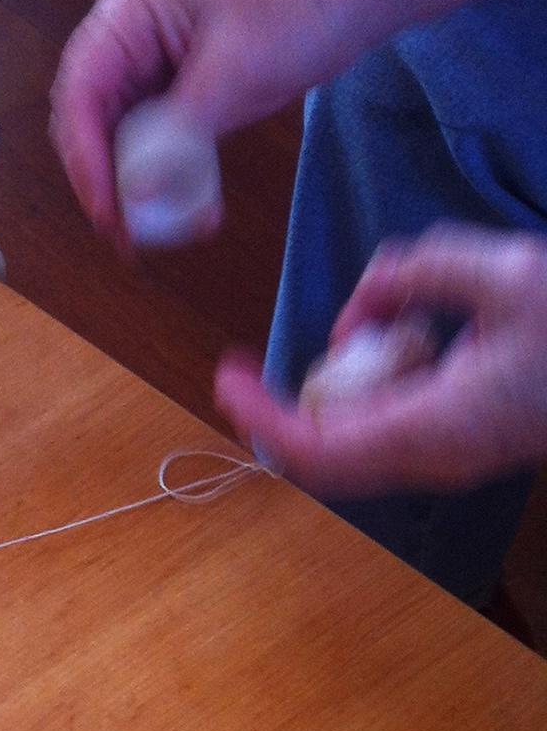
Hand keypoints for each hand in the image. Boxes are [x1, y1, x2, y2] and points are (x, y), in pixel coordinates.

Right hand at [51, 0, 352, 248]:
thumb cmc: (302, 0)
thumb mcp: (235, 70)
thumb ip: (178, 135)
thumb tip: (134, 194)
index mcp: (130, 12)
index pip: (80, 94)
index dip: (84, 159)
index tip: (106, 209)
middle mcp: (128, 40)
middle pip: (87, 126)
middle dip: (105, 183)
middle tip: (127, 234)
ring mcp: (149, 70)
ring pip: (116, 145)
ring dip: (135, 192)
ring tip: (159, 231)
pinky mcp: (174, 97)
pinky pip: (151, 151)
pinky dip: (166, 184)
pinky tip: (188, 210)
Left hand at [214, 226, 546, 494]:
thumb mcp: (505, 273)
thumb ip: (420, 272)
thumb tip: (365, 298)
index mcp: (435, 429)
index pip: (315, 450)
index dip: (260, 416)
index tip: (226, 377)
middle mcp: (432, 459)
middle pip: (322, 457)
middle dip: (283, 407)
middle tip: (255, 366)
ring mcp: (446, 458)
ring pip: (353, 442)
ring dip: (337, 387)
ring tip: (372, 321)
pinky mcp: (460, 444)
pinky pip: (388, 426)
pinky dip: (372, 384)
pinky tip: (408, 331)